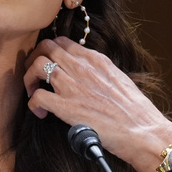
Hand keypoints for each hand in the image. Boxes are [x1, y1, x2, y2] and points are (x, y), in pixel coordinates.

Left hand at [23, 37, 171, 171]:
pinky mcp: (65, 107)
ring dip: (29, 79)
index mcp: (95, 60)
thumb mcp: (118, 79)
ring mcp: (72, 86)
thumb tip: (87, 76)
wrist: (142, 130)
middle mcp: (81, 67)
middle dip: (34, 59)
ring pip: (36, 66)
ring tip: (34, 92)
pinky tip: (41, 114)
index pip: (62, 41)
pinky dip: (33, 105)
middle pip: (45, 47)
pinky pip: (37, 96)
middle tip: (34, 76)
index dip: (49, 51)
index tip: (47, 64)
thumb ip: (99, 72)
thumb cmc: (135, 111)